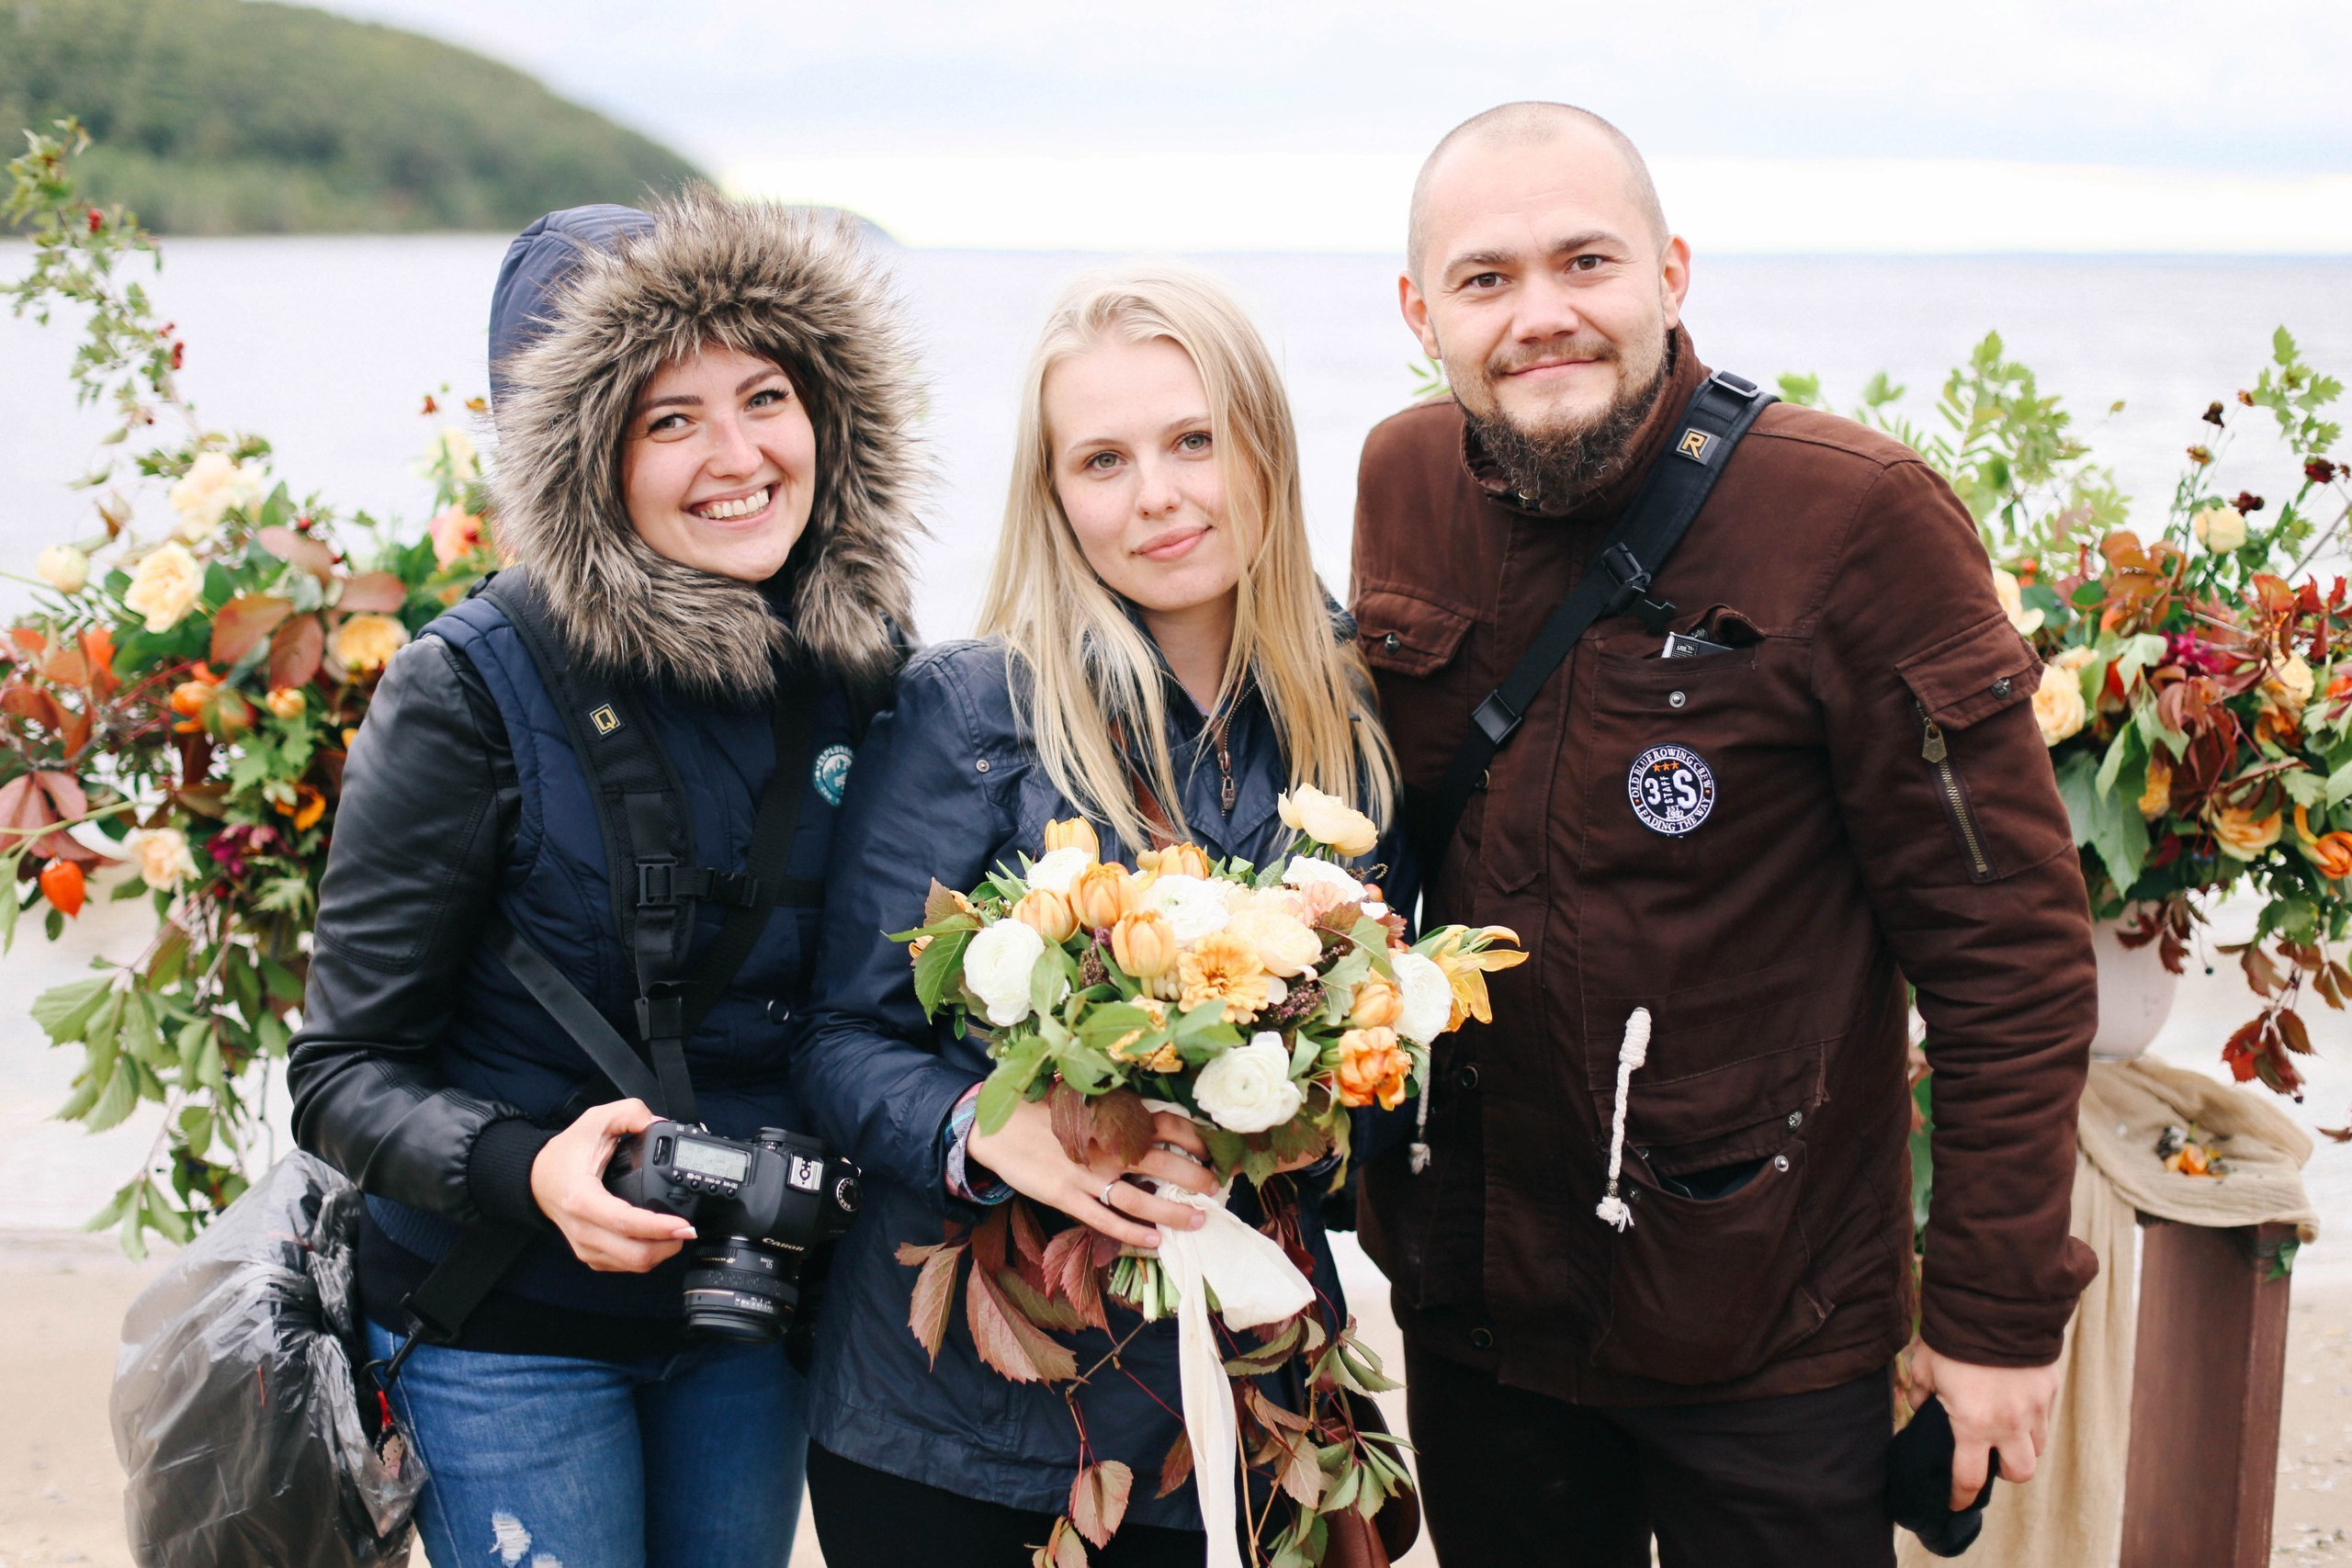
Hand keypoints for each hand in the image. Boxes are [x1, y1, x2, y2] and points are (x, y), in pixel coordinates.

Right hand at [530, 1098, 697, 1272]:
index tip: (683, 1224)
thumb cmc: (566, 1153)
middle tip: (688, 1229)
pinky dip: (646, 1257)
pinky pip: (623, 1266)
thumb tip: (657, 1123)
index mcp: (582, 1199)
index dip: (659, 1227)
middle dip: (668, 1245)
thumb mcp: (595, 1120)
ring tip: (677, 1234)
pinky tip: (656, 1240)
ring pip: (631, 1264)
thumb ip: (629, 1113)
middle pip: (633, 1255)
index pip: (625, 1223)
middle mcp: (583, 1229)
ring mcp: (585, 1246)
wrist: (537, 1178)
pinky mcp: (590, 1255)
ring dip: (660, 1253)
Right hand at [967, 1097, 1217, 1249]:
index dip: (1196, 1138)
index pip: (1168, 1124)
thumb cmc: (1043, 1111)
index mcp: (1113, 1118)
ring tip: (1196, 1221)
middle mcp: (1106, 1146)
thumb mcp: (1084, 1100)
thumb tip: (1151, 1121)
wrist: (996, 1126)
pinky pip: (1104, 1220)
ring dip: (1172, 1212)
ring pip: (1140, 1199)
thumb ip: (1116, 1112)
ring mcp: (1086, 1175)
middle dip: (1195, 1178)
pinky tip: (1154, 1241)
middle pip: (1164, 1164)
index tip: (1213, 1150)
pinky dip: (1132, 1233)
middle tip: (1214, 1188)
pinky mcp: (1065, 1196)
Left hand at [1907, 1342, 2061, 1508]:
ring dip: (2023, 1446)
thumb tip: (1920, 1406)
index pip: (1969, 1477)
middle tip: (1990, 1458)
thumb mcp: (1924, 1365)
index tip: (1956, 1503)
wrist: (1995, 1304)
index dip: (1961, 1496)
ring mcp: (2035, 1407)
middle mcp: (2010, 1424)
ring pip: (2039, 1446)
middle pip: (2020, 1473)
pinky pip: (2045, 1416)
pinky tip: (2016, 1401)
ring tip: (2004, 1430)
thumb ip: (1920, 1392)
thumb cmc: (1953, 1337)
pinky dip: (2033, 1418)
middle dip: (2006, 1473)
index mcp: (1974, 1424)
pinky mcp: (2050, 1388)